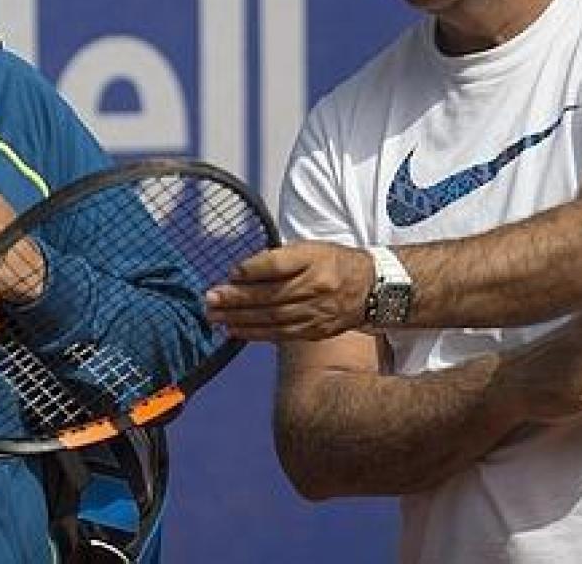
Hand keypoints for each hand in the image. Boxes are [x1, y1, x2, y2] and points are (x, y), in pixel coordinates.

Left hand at [203, 241, 373, 340]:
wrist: (372, 288)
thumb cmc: (332, 262)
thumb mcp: (310, 248)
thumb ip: (277, 258)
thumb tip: (240, 273)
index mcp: (315, 258)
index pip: (278, 263)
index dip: (252, 268)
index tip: (230, 272)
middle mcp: (317, 285)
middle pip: (270, 294)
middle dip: (236, 298)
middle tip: (209, 299)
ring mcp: (317, 311)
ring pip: (272, 317)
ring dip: (239, 318)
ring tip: (215, 317)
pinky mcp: (315, 330)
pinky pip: (280, 333)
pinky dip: (255, 333)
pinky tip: (234, 330)